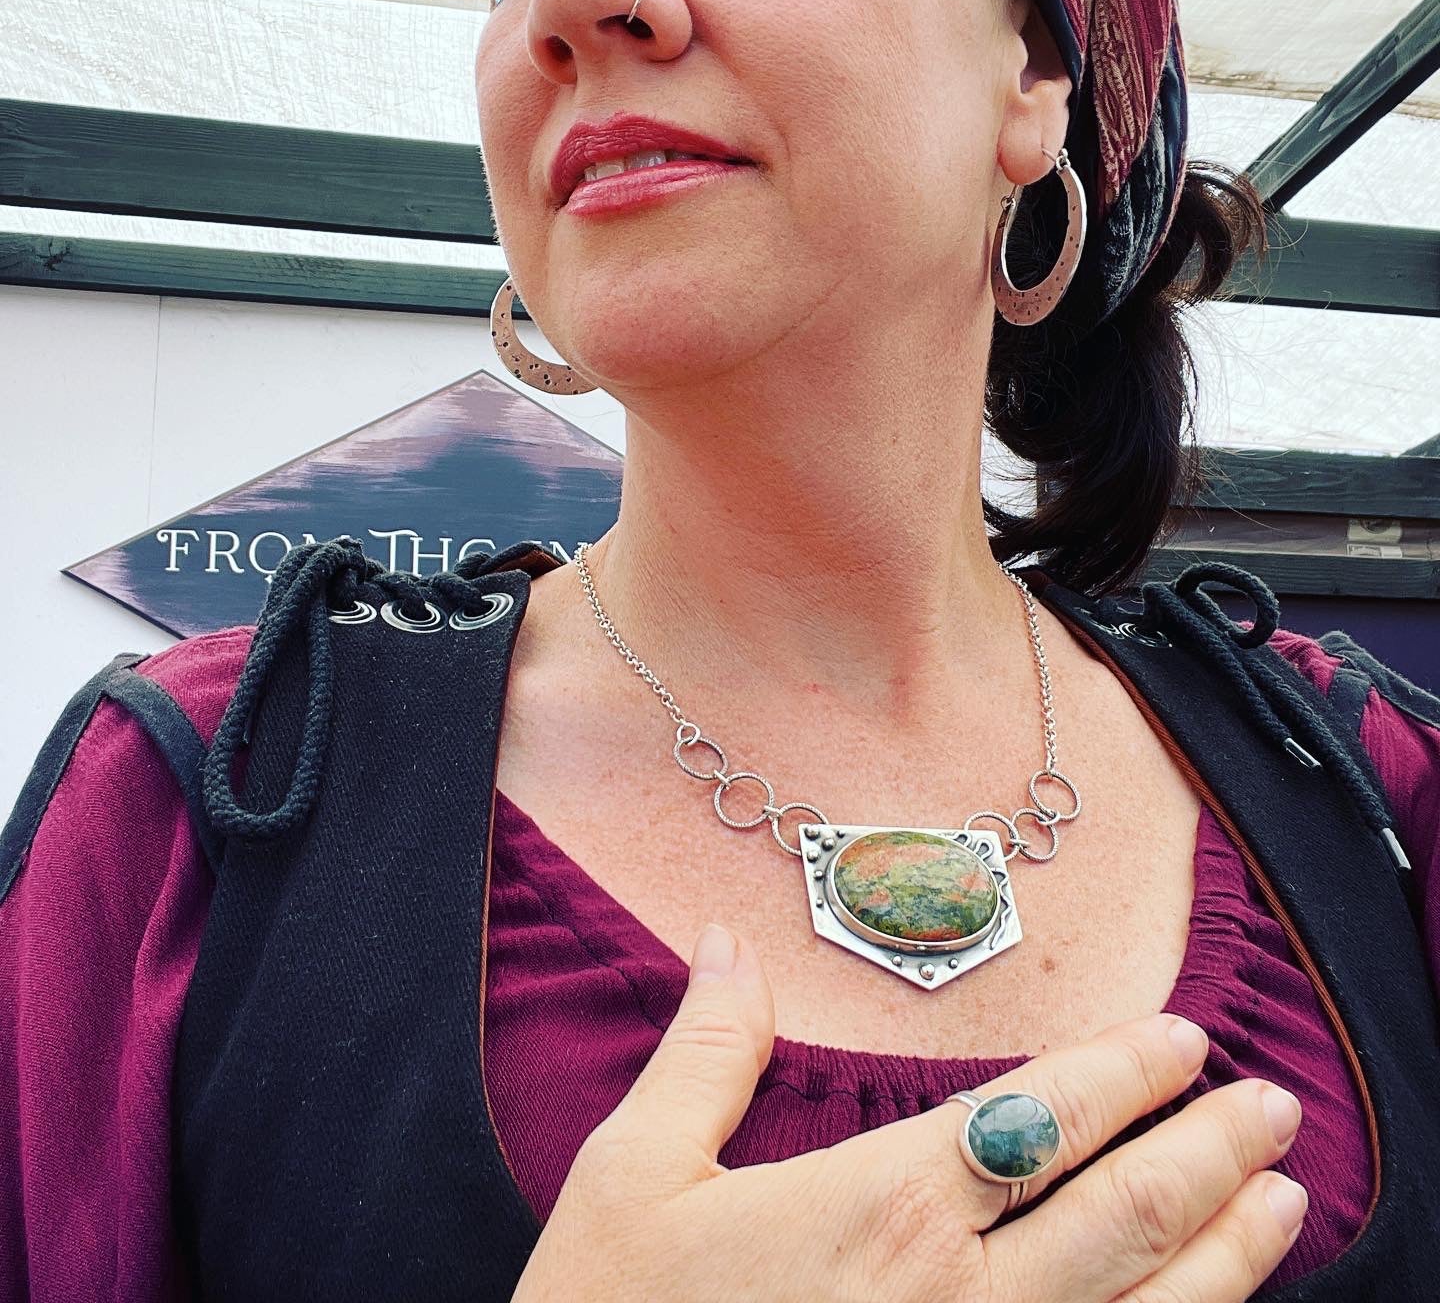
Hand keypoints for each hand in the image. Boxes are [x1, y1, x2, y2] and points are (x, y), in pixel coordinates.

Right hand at [511, 922, 1306, 1301]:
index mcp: (881, 1211)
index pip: (1039, 1120)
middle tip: (1274, 1104)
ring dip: (1234, 1254)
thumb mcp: (634, 1177)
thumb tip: (726, 940)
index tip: (1183, 1039)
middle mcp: (959, 1301)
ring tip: (1290, 1199)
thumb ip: (704, 1050)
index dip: (1124, 1074)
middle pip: (1126, 1213)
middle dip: (1212, 1149)